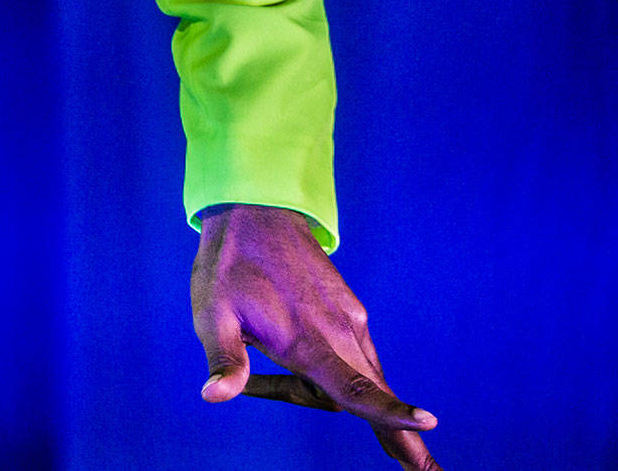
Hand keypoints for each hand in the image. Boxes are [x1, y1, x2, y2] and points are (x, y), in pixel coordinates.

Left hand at [192, 203, 440, 467]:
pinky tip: (282, 352)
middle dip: (386, 428)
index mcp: (308, 338)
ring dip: (330, 391)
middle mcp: (340, 331)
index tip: (427, 425)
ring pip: (356, 377)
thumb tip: (214, 396)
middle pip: (359, 396)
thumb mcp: (211, 312)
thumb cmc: (228, 264)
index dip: (389, 413)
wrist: (256, 210)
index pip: (356, 386)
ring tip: (262, 346)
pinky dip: (336, 372)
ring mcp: (349, 319)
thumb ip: (224, 357)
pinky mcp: (349, 310)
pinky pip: (352, 356)